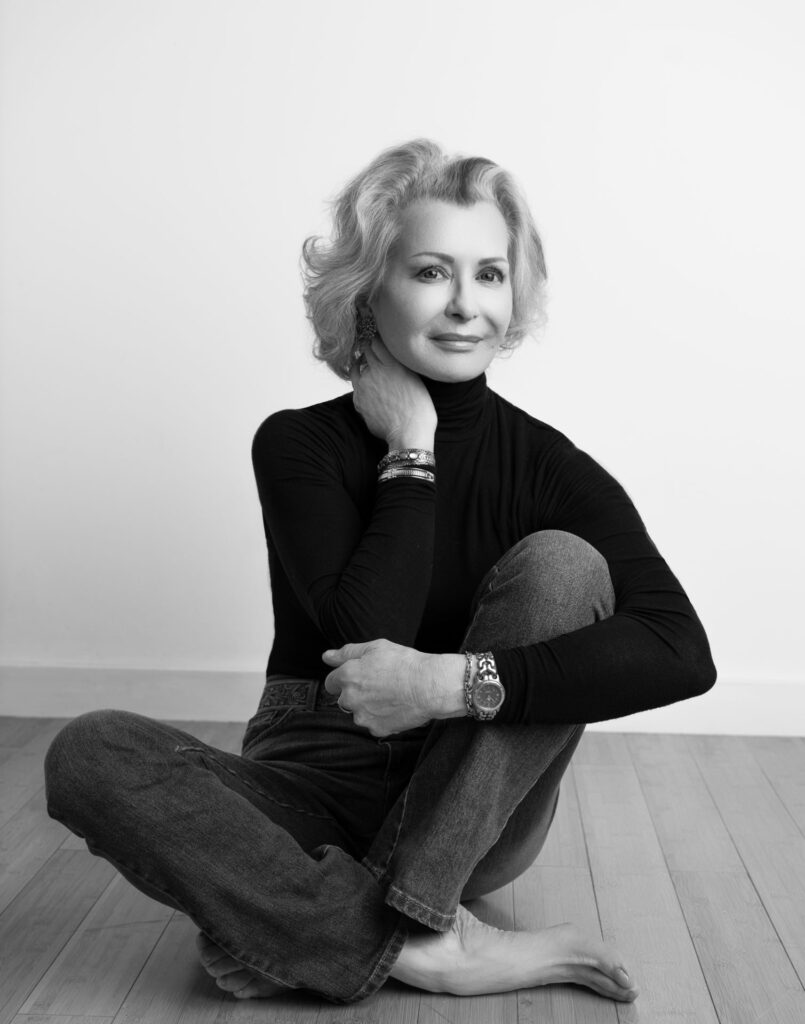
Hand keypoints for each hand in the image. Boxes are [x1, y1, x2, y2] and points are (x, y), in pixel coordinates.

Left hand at [322, 638, 445, 736]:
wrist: (429, 686)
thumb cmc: (404, 663)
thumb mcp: (375, 647)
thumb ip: (347, 652)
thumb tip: (326, 656)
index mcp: (347, 676)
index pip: (331, 682)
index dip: (345, 678)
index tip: (361, 676)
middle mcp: (350, 699)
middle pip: (345, 699)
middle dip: (357, 693)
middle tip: (380, 684)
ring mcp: (363, 717)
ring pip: (359, 713)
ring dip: (368, 707)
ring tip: (390, 695)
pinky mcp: (377, 729)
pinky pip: (374, 724)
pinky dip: (382, 718)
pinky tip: (396, 706)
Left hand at [349, 339, 436, 447]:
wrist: (409, 432)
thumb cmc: (419, 409)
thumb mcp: (415, 379)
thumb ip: (400, 365)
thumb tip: (390, 358)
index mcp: (394, 363)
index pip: (377, 341)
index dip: (376, 339)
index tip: (376, 339)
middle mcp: (376, 370)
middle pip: (366, 350)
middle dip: (367, 348)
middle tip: (369, 348)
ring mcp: (365, 384)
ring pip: (357, 367)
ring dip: (361, 365)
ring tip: (365, 365)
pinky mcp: (358, 398)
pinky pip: (356, 385)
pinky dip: (360, 383)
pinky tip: (367, 387)